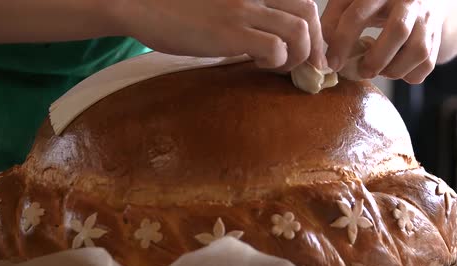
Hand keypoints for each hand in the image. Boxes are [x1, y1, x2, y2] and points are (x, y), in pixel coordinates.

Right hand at [120, 0, 326, 70]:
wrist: (141, 3)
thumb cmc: (175, 6)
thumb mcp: (219, 4)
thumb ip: (245, 14)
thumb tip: (267, 39)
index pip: (301, 0)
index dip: (314, 28)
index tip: (311, 52)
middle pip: (308, 12)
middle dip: (315, 44)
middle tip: (306, 66)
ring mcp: (244, 9)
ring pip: (298, 30)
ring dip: (299, 55)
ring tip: (280, 67)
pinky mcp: (230, 31)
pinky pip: (274, 47)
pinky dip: (277, 61)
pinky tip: (261, 64)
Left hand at [322, 0, 448, 83]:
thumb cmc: (374, 3)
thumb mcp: (351, 1)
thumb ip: (333, 19)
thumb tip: (323, 49)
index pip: (357, 15)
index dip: (342, 43)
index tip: (332, 64)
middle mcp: (408, 1)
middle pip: (398, 31)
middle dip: (376, 59)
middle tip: (361, 71)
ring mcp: (427, 18)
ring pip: (418, 50)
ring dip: (394, 69)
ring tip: (379, 70)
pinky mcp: (437, 36)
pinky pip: (427, 64)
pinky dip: (409, 75)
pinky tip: (395, 69)